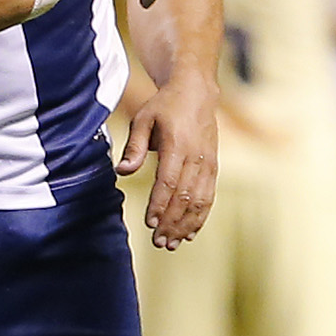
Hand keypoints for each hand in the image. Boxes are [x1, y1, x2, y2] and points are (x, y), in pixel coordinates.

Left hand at [120, 76, 218, 249]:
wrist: (196, 92)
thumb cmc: (165, 106)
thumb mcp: (143, 119)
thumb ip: (134, 147)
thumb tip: (122, 171)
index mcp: (177, 144)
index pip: (169, 181)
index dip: (160, 204)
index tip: (150, 223)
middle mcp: (196, 156)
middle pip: (185, 196)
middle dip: (171, 222)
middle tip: (158, 242)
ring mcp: (208, 163)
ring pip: (199, 200)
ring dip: (185, 225)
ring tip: (171, 243)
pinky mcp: (213, 167)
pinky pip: (209, 196)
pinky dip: (200, 217)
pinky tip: (189, 233)